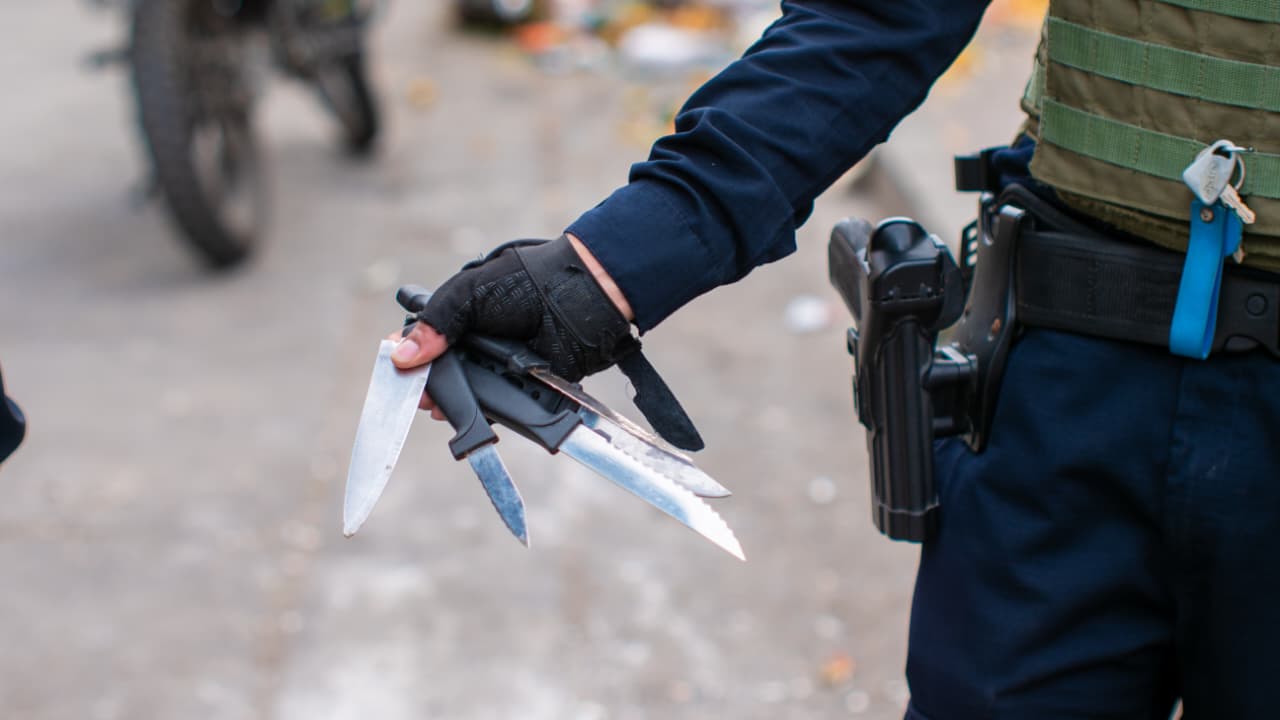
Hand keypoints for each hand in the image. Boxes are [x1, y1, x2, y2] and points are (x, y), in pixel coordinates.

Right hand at [388, 233, 638, 416]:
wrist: (578, 298)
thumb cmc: (527, 282)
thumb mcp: (469, 292)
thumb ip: (436, 321)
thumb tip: (401, 354)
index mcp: (466, 312)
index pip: (430, 337)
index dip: (413, 353)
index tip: (398, 368)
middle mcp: (482, 338)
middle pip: (445, 368)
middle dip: (429, 383)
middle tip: (417, 394)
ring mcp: (501, 362)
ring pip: (468, 388)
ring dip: (451, 400)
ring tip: (435, 408)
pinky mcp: (523, 383)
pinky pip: (498, 403)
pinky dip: (483, 412)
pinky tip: (466, 415)